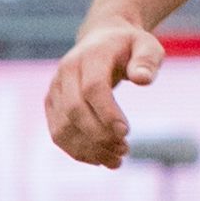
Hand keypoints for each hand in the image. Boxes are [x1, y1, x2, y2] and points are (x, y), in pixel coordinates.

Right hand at [44, 23, 163, 167]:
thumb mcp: (147, 44)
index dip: (107, 113)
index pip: (92, 88)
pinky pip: (58, 133)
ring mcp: (55, 89)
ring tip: (117, 161)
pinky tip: (101, 160)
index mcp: (90, 56)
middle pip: (74, 110)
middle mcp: (66, 73)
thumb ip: (147, 60)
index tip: (127, 133)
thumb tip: (143, 79)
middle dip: (99, 135)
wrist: (101, 39)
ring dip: (88, 149)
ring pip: (62, 127)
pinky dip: (77, 150)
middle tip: (125, 150)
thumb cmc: (129, 46)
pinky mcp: (52, 104)